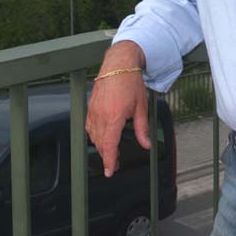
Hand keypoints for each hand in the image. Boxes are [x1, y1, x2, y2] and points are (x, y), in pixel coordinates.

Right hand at [86, 41, 149, 176]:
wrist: (118, 64)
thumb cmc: (130, 82)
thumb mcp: (141, 107)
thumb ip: (142, 128)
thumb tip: (146, 144)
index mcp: (114, 118)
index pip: (109, 146)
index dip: (109, 161)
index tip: (110, 171)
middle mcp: (100, 116)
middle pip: (100, 144)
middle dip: (106, 156)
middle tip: (114, 164)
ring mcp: (93, 111)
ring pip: (93, 136)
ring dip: (100, 146)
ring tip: (110, 151)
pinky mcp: (90, 106)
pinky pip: (89, 127)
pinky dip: (94, 135)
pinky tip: (101, 136)